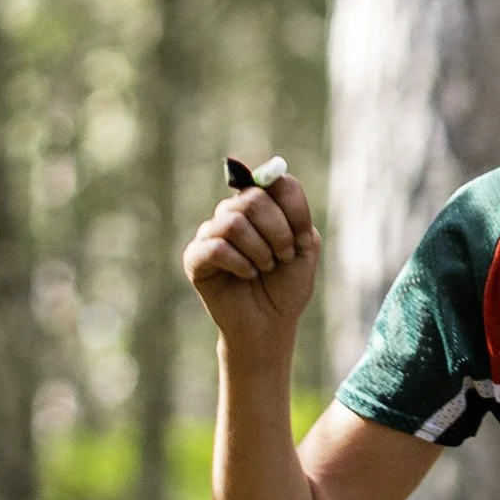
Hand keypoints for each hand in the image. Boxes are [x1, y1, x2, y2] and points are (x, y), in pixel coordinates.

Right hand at [185, 169, 320, 352]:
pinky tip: (247, 275)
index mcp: (258, 205)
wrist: (270, 324)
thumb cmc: (287, 285)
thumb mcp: (304, 246)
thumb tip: (274, 174)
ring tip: (264, 269)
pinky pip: (216, 247)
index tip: (299, 239)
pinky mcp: (195, 258)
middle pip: (253, 199)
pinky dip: (240, 264)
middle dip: (278, 233)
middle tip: (282, 258)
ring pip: (234, 222)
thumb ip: (296, 210)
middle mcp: (231, 213)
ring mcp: (210, 234)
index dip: (291, 210)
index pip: (273, 182)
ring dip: (260, 251)